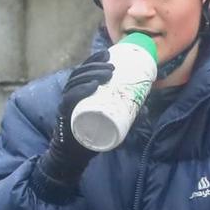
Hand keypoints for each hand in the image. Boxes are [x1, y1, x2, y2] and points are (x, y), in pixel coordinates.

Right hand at [36, 51, 116, 191]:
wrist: (75, 155)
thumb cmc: (91, 135)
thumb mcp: (111, 122)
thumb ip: (126, 116)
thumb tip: (145, 109)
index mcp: (78, 91)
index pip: (83, 70)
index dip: (94, 59)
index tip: (108, 54)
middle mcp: (69, 95)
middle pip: (80, 74)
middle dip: (96, 66)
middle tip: (113, 67)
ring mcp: (66, 105)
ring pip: (75, 83)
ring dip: (91, 74)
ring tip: (107, 73)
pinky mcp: (64, 116)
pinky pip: (70, 100)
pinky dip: (80, 91)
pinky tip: (91, 86)